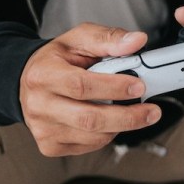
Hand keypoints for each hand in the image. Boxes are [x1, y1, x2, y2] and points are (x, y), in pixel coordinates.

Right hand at [20, 23, 160, 156]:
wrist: (31, 78)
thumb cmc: (58, 58)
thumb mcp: (80, 38)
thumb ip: (110, 38)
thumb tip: (137, 41)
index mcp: (43, 75)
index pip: (81, 86)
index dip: (114, 88)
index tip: (139, 86)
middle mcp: (38, 105)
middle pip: (88, 118)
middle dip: (127, 116)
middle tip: (151, 111)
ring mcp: (42, 129)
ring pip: (91, 136)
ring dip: (121, 125)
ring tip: (138, 113)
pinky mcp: (50, 146)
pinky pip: (87, 146)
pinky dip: (108, 134)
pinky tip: (114, 120)